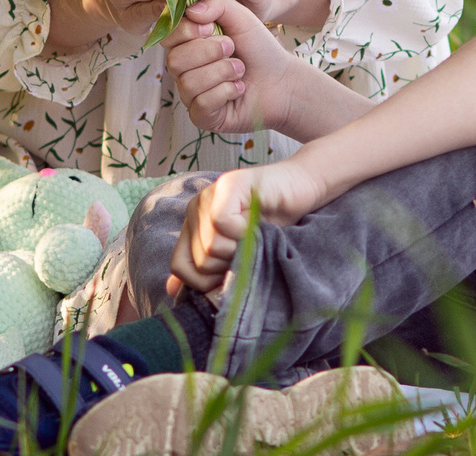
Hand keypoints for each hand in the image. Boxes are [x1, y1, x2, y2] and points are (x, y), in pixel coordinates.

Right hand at [165, 0, 303, 136]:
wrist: (281, 80)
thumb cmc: (258, 47)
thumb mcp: (240, 16)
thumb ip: (216, 2)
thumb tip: (191, 11)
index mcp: (188, 44)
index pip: (168, 37)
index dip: (187, 31)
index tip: (212, 28)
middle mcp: (185, 70)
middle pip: (174, 61)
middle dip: (209, 52)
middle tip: (232, 48)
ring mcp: (191, 95)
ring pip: (188, 83)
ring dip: (222, 72)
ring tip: (240, 70)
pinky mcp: (203, 116)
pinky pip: (201, 104)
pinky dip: (226, 92)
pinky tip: (239, 89)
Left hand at [170, 158, 330, 296]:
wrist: (304, 189)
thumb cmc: (275, 226)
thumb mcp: (238, 255)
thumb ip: (208, 271)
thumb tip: (171, 291)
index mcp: (193, 225)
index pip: (179, 266)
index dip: (205, 281)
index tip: (232, 271)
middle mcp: (195, 208)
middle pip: (199, 261)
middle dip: (229, 265)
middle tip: (249, 247)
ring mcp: (209, 194)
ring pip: (210, 246)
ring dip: (240, 250)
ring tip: (254, 235)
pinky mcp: (228, 184)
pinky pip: (222, 223)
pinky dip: (245, 232)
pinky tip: (258, 223)